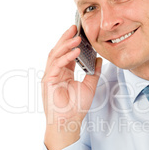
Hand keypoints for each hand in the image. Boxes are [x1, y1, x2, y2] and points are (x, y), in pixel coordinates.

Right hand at [42, 25, 101, 149]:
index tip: (79, 33)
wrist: (69, 122)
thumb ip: (94, 73)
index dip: (72, 43)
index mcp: (64, 72)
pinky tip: (75, 52)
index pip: (67, 54)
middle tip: (75, 27)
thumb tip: (100, 59)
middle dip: (66, 38)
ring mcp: (50, 76)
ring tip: (76, 37)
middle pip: (59, 50)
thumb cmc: (76, 107)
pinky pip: (57, 65)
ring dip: (66, 45)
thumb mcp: (89, 86)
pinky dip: (66, 57)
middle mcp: (56, 72)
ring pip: (56, 55)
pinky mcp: (48, 81)